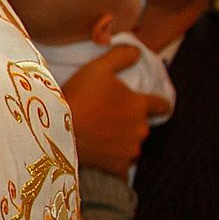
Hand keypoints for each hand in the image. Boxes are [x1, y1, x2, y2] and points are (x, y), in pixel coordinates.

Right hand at [61, 44, 171, 173]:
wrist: (57, 131)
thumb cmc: (78, 97)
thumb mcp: (97, 67)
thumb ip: (121, 56)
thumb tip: (138, 52)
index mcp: (139, 105)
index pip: (161, 105)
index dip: (159, 104)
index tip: (156, 106)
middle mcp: (140, 129)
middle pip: (142, 125)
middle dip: (130, 122)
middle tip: (108, 118)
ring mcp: (129, 150)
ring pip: (131, 145)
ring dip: (121, 141)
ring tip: (100, 136)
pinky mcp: (117, 167)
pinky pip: (121, 166)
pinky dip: (114, 162)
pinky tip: (101, 157)